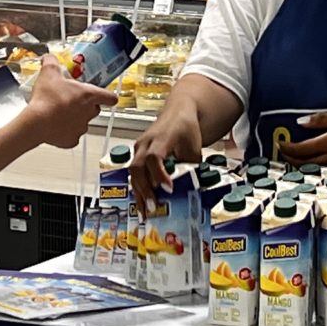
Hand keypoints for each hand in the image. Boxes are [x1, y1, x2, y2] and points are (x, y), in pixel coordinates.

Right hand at [19, 56, 117, 148]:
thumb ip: (52, 62)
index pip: (110, 97)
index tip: (107, 96)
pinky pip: (71, 135)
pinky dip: (65, 132)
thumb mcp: (49, 73)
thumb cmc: (46, 99)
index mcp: (89, 95)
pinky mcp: (71, 140)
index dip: (109, 96)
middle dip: (85, 105)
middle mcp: (89, 112)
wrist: (36, 122)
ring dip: (74, 118)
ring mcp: (81, 127)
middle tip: (71, 99)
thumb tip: (50, 58)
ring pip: (82, 122)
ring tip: (59, 112)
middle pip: (94, 108)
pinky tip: (54, 125)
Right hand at [131, 100, 203, 214]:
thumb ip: (190, 168)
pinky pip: (134, 173)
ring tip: (145, 212)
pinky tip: (142, 204)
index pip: (154, 157)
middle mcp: (146, 143)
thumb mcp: (193, 148)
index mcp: (161, 138)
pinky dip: (138, 189)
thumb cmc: (186, 128)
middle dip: (144, 188)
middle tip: (152, 206)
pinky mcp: (137, 155)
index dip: (159, 174)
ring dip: (139, 193)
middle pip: (138, 167)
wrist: (178, 113)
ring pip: (133, 172)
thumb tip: (191, 192)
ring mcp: (139, 148)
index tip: (168, 188)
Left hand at [282, 112, 326, 169]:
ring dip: (299, 166)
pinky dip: (313, 171)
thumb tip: (301, 122)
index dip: (287, 148)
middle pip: (302, 163)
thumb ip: (323, 120)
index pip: (300, 149)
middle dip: (289, 158)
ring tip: (293, 160)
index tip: (280, 144)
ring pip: (311, 171)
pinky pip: (322, 175)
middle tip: (282, 153)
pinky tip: (312, 167)